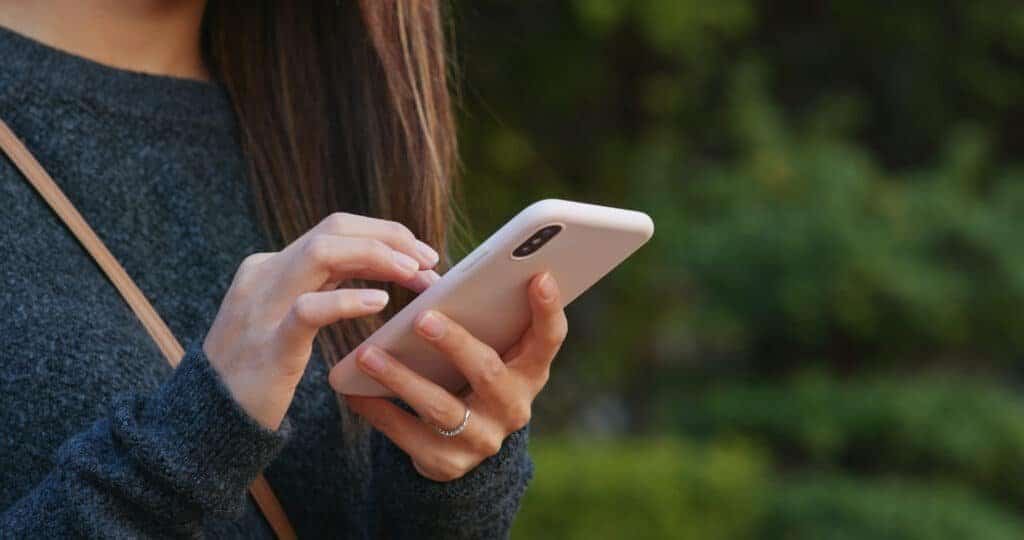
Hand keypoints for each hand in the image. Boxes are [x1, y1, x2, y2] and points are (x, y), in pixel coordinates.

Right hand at [203, 213, 440, 429]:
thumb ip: (324, 287)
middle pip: (333, 230)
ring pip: (321, 254)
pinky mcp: (268, 345)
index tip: (423, 255)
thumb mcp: (289, 316)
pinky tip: (381, 303)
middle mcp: (263, 275)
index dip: (385, 234)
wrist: (210, 418)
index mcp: (270, 266)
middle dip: (389, 238)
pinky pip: (309, 309)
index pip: (335, 229)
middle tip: (431, 261)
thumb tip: (380, 271)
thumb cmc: (260, 370)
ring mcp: (262, 307)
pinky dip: (348, 300)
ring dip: (377, 257)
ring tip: (415, 275)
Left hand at [339, 272, 567, 481]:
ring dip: (402, 378)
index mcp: (530, 371)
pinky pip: (407, 435)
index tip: (539, 275)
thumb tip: (439, 276)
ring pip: (441, 407)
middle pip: (488, 372)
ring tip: (367, 354)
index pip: (549, 339)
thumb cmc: (473, 375)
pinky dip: (379, 410)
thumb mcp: (492, 351)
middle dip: (455, 344)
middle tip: (421, 317)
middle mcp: (513, 407)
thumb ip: (484, 320)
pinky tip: (354, 390)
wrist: (463, 445)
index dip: (548, 310)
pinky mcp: (447, 463)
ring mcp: (482, 439)